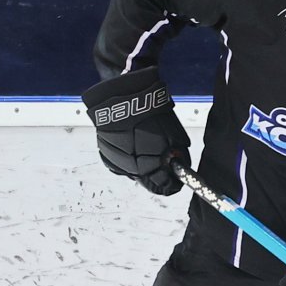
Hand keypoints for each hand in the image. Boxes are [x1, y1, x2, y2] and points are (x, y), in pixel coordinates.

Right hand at [80, 67, 189, 194]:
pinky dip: (127, 159)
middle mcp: (130, 168)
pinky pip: (118, 163)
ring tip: (148, 153)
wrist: (126, 99)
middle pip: (147, 181)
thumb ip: (178, 156)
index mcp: (149, 167)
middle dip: (157, 175)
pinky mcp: (105, 152)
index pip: (163, 187)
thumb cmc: (152, 116)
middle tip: (164, 167)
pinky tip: (133, 149)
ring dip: (141, 167)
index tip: (175, 181)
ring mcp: (115, 160)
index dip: (172, 184)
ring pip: (132, 172)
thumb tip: (180, 165)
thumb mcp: (176, 137)